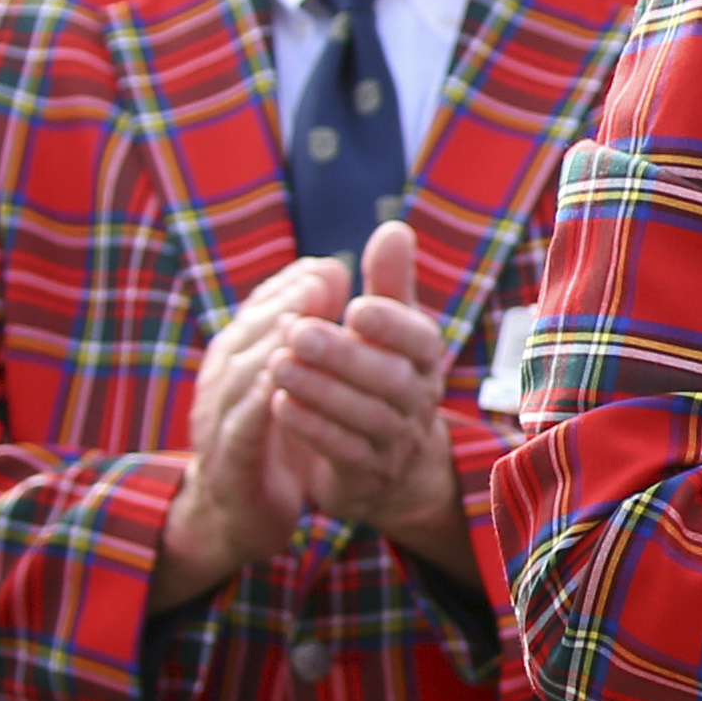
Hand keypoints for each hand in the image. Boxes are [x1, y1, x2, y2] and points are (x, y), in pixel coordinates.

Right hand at [150, 261, 338, 606]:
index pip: (258, 314)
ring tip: (302, 324)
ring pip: (238, 377)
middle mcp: (221, 386)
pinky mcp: (228, 465)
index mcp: (237, 363)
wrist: (240, 516)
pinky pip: (240, 431)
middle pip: (245, 335)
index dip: (288, 288)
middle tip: (319, 282)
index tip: (327, 267)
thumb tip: (331, 272)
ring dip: (268, 346)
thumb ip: (305, 330)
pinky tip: (280, 388)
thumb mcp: (289, 382)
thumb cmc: (272, 439)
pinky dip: (258, 406)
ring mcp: (218, 425)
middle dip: (282, 305)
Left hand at [266, 222, 468, 567]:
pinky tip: (280, 405)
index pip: (420, 340)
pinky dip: (312, 428)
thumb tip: (394, 228)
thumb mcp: (392, 330)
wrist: (392, 467)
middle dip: (345, 355)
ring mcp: (394, 439)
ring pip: (364, 416)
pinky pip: (343, 452)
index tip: (355, 307)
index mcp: (423, 359)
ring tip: (279, 364)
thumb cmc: (385, 378)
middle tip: (299, 332)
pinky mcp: (366, 472)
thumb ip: (391, 282)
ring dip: (320, 390)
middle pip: (390, 380)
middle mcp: (417, 399)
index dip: (392, 325)